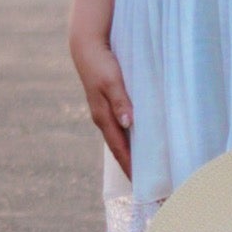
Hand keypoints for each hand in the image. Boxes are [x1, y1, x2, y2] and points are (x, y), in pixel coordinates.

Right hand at [71, 34, 133, 180]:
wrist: (86, 47)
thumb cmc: (101, 63)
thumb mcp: (112, 81)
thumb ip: (121, 102)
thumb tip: (129, 124)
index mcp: (103, 117)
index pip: (119, 148)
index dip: (130, 165)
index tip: (141, 183)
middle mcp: (103, 118)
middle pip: (119, 148)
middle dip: (130, 165)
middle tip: (145, 182)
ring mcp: (104, 112)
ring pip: (119, 138)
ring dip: (130, 152)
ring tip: (145, 166)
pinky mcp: (108, 104)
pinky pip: (120, 127)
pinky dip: (129, 137)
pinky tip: (138, 139)